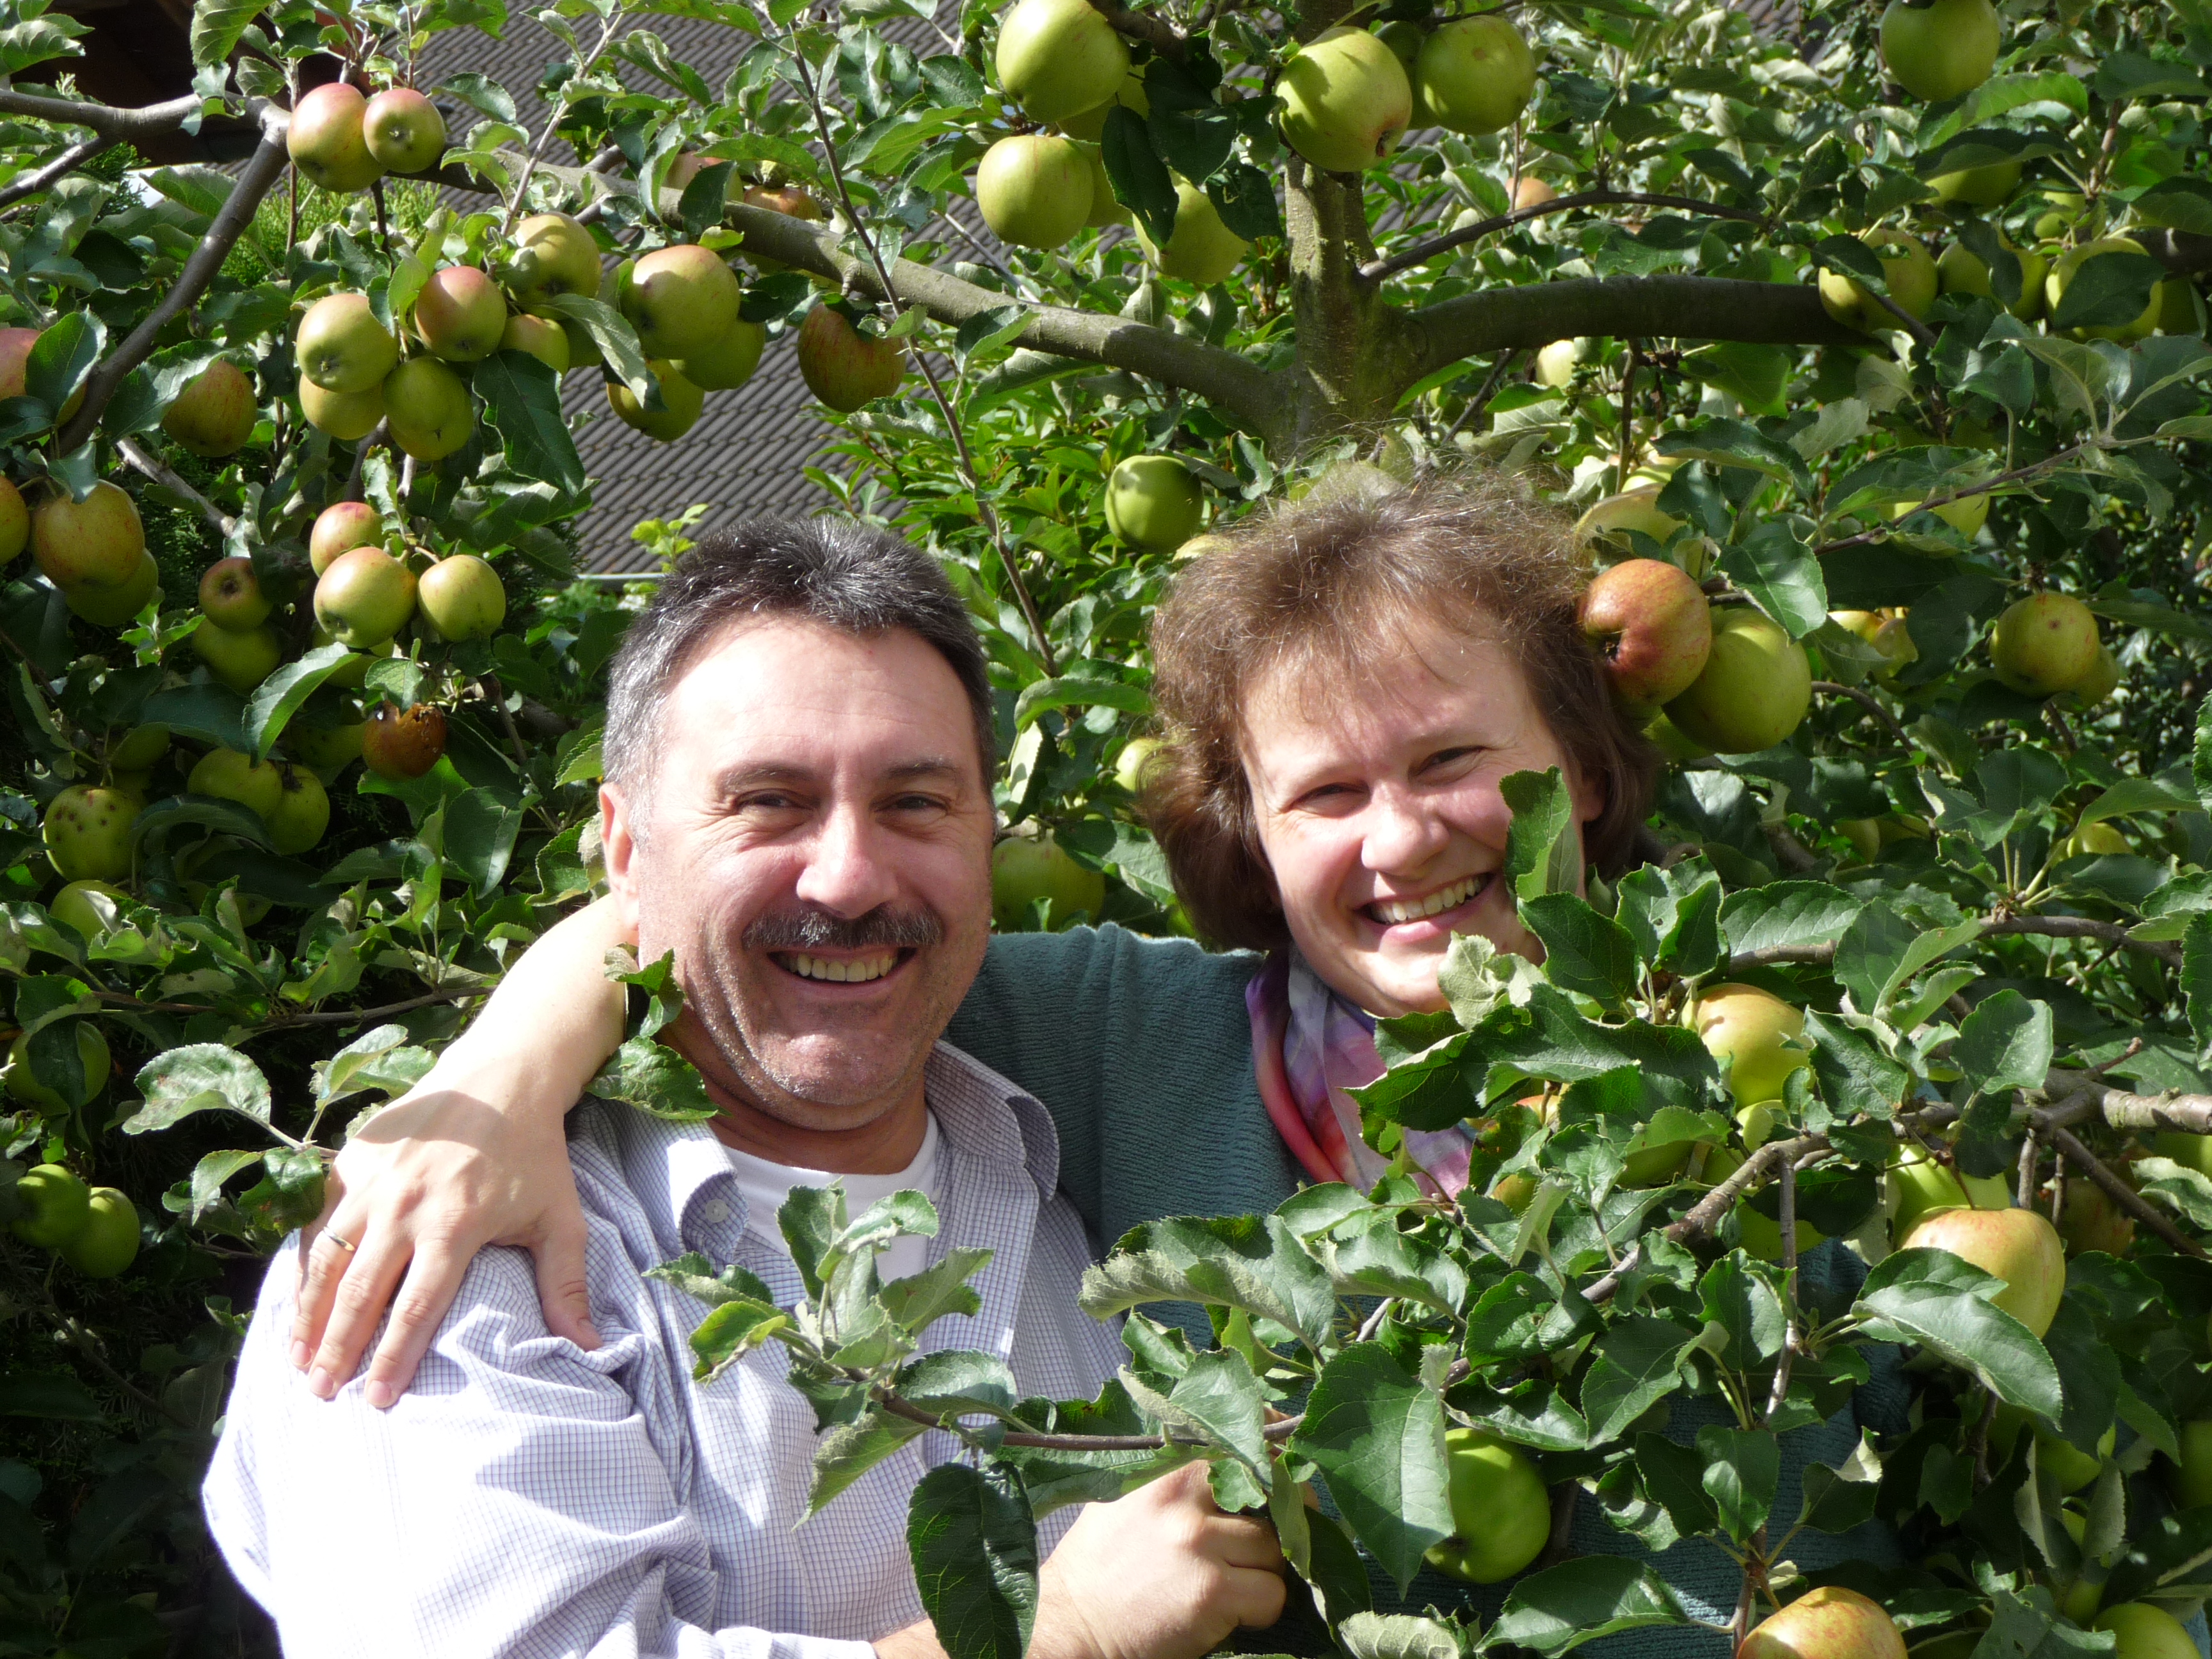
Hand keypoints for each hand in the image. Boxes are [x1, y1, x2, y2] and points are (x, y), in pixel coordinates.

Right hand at [290, 1053, 595, 1407]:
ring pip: (327, 1259)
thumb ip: (566, 1286)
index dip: (392, 1359)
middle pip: (360, 1293)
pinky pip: (317, 1220)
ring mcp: (372, 1182)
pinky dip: (304, 1262)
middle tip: (320, 1394)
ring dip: (308, 1313)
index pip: (415, 1309)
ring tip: (296, 1359)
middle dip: (337, 1350)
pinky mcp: (352, 1160)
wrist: (501, 1078)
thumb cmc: (534, 1154)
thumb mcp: (561, 1218)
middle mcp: (404, 1207)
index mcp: (454, 1227)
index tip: (375, 1400)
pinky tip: (296, 1298)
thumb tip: (589, 1347)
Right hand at [1032, 1461, 1286, 1658]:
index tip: (1289, 1469)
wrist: (1072, 1622)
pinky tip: (1227, 1613)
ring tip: (1229, 1583)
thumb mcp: (1129, 1495)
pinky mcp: (1210, 1591)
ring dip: (1263, 1572)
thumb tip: (1244, 1461)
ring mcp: (1199, 1543)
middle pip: (1273, 1499)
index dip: (1277, 1455)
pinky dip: (1260, 1609)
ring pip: (1276, 1550)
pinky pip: (1271, 1595)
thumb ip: (1178, 1475)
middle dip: (1279, 1524)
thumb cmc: (1101, 1563)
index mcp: (1167, 1466)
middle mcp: (1184, 1496)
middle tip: (1264, 1544)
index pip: (1244, 1440)